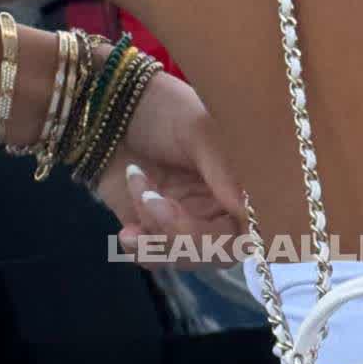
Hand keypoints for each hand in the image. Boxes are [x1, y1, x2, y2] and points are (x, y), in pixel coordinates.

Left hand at [89, 70, 246, 262]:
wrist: (111, 104)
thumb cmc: (164, 107)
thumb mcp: (199, 130)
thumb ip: (225, 171)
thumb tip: (250, 213)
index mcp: (240, 185)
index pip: (251, 232)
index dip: (228, 238)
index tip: (198, 220)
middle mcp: (217, 208)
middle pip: (216, 253)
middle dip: (182, 236)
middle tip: (152, 202)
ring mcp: (184, 221)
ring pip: (181, 257)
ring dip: (153, 229)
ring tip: (136, 183)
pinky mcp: (150, 228)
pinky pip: (153, 259)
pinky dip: (139, 250)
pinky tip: (127, 232)